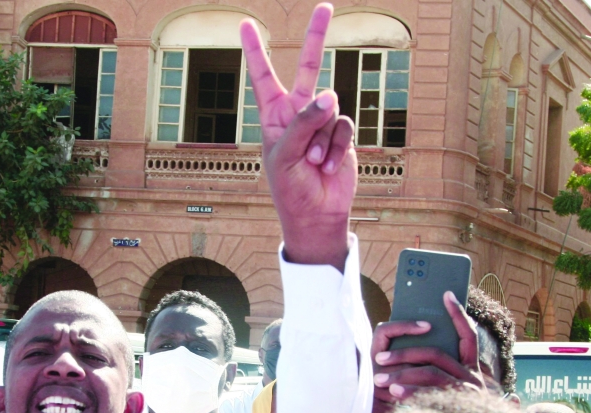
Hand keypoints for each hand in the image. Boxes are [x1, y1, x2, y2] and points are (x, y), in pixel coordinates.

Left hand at [241, 3, 356, 270]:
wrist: (315, 215)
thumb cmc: (289, 189)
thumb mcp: (284, 156)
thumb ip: (303, 123)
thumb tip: (329, 94)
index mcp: (273, 116)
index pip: (262, 77)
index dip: (254, 51)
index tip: (246, 24)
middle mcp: (297, 114)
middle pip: (307, 68)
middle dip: (316, 38)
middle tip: (325, 7)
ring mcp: (321, 123)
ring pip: (330, 107)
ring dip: (323, 138)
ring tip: (313, 162)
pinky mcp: (341, 135)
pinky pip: (344, 126)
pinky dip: (336, 147)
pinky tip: (327, 166)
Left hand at [370, 292, 484, 412]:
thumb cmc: (442, 411)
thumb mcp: (441, 386)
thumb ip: (432, 365)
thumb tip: (417, 338)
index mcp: (469, 368)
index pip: (468, 335)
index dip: (459, 314)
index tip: (446, 294)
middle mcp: (472, 377)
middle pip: (435, 354)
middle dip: (404, 353)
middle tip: (379, 358)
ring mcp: (467, 393)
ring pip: (430, 372)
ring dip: (401, 373)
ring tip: (379, 378)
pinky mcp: (457, 408)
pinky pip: (430, 394)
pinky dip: (409, 391)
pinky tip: (393, 392)